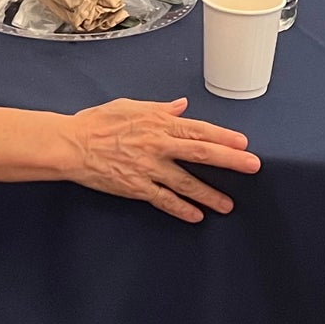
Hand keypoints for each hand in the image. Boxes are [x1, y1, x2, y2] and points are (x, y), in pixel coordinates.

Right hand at [66, 97, 259, 222]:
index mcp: (158, 122)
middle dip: (230, 160)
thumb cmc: (98, 122)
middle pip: (201, 152)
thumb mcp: (130, 106)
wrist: (72, 145)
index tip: (243, 143)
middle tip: (252, 166)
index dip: (223, 136)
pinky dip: (181, 209)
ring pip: (186, 182)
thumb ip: (159, 109)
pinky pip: (163, 200)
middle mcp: (158, 145)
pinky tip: (196, 217)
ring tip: (228, 204)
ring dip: (210, 193)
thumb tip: (181, 106)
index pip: (198, 129)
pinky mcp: (137, 187)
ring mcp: (149, 168)